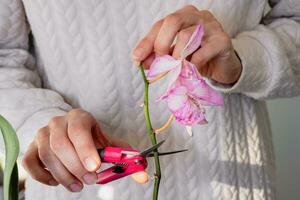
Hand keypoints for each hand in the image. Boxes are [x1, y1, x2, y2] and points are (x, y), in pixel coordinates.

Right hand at [22, 108, 147, 191]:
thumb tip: (143, 176)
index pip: (79, 129)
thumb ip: (125, 158)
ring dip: (63, 175)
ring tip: (78, 186)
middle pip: (60, 144)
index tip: (95, 168)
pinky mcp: (32, 146)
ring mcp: (42, 133)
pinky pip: (30, 162)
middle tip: (90, 181)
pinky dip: (42, 176)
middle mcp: (58, 122)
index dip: (85, 149)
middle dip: (76, 167)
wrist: (70, 133)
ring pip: (46, 156)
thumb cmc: (91, 139)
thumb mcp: (109, 144)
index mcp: (79, 117)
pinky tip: (56, 181)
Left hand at [132, 5, 241, 84]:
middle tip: (160, 62)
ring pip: (187, 35)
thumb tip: (141, 62)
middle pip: (173, 20)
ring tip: (176, 68)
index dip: (147, 42)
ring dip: (177, 56)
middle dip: (160, 43)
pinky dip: (193, 64)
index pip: (160, 24)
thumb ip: (159, 57)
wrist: (223, 66)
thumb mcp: (174, 57)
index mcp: (183, 17)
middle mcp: (197, 16)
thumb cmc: (197, 58)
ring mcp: (211, 26)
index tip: (136, 58)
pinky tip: (191, 70)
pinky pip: (203, 51)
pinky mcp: (222, 40)